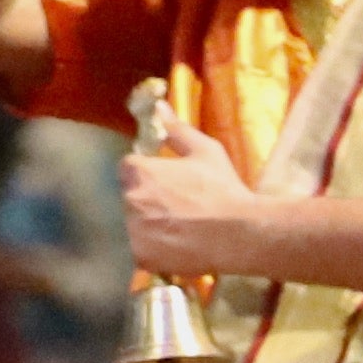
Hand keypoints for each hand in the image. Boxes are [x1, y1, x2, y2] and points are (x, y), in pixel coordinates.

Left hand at [121, 137, 273, 280]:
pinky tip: (167, 248)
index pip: (126, 170)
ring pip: (125, 225)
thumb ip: (176, 129)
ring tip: (169, 231)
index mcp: (139, 171)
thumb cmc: (223, 189)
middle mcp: (129, 198)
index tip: (161, 185)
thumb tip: (158, 106)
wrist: (240, 234)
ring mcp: (131, 229)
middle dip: (140, 201)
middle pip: (123, 197)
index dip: (143, 176)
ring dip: (140, 226)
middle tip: (168, 211)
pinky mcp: (138, 256)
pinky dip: (145, 249)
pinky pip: (132, 251)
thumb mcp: (205, 151)